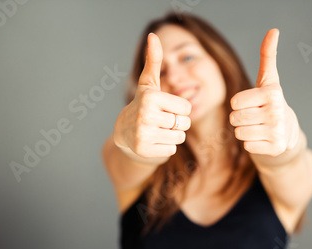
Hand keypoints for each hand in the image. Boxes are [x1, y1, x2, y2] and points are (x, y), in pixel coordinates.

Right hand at [113, 33, 190, 158]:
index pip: (186, 108)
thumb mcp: (149, 84)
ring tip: (157, 131)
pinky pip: (171, 150)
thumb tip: (154, 35)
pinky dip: (165, 148)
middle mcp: (145, 115)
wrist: (125, 136)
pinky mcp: (145, 151)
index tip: (163, 109)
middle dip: (177, 124)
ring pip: (179, 138)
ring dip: (172, 136)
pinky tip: (153, 142)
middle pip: (184, 123)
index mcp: (150, 97)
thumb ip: (154, 61)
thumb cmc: (143, 106)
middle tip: (160, 122)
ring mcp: (144, 134)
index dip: (178, 110)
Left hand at [229, 29, 298, 156]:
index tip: (254, 104)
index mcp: (272, 92)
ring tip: (259, 128)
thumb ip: (268, 56)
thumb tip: (273, 30)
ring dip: (245, 132)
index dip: (240, 104)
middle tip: (255, 118)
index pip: (235, 101)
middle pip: (235, 118)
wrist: (288, 135)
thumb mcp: (269, 80)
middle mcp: (277, 111)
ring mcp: (277, 131)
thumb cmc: (271, 104)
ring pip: (239, 133)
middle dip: (240, 119)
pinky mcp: (275, 147)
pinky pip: (247, 146)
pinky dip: (251, 144)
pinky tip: (263, 139)